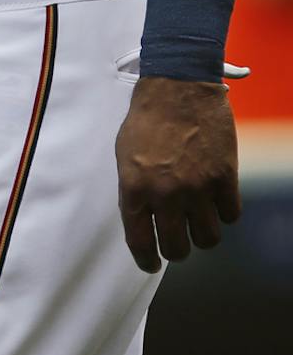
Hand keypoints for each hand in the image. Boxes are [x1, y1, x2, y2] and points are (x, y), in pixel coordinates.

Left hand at [114, 75, 241, 271]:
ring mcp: (198, 188)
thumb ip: (133, 188)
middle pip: (177, 248)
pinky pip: (230, 216)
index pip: (139, 240)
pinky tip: (216, 202)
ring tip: (198, 223)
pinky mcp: (225, 179)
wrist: (178, 88)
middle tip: (177, 245)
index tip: (150, 266)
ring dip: (202, 235)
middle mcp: (165, 194)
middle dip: (176, 252)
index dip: (146, 260)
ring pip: (208, 238)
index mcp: (134, 187)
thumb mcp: (125, 155)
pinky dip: (224, 213)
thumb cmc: (146, 119)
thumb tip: (142, 218)